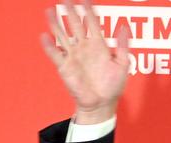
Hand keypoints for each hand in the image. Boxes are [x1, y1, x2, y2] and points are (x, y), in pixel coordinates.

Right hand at [40, 0, 129, 123]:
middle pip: (75, 25)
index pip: (92, 24)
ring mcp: (73, 56)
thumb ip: (122, 46)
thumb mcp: (122, 65)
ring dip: (56, 24)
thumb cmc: (113, 86)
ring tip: (50, 10)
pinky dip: (50, 46)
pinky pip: (55, 55)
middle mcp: (84, 48)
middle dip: (70, 12)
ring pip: (63, 36)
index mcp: (99, 46)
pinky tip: (45, 36)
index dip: (88, 11)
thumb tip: (124, 27)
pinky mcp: (65, 67)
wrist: (102, 104)